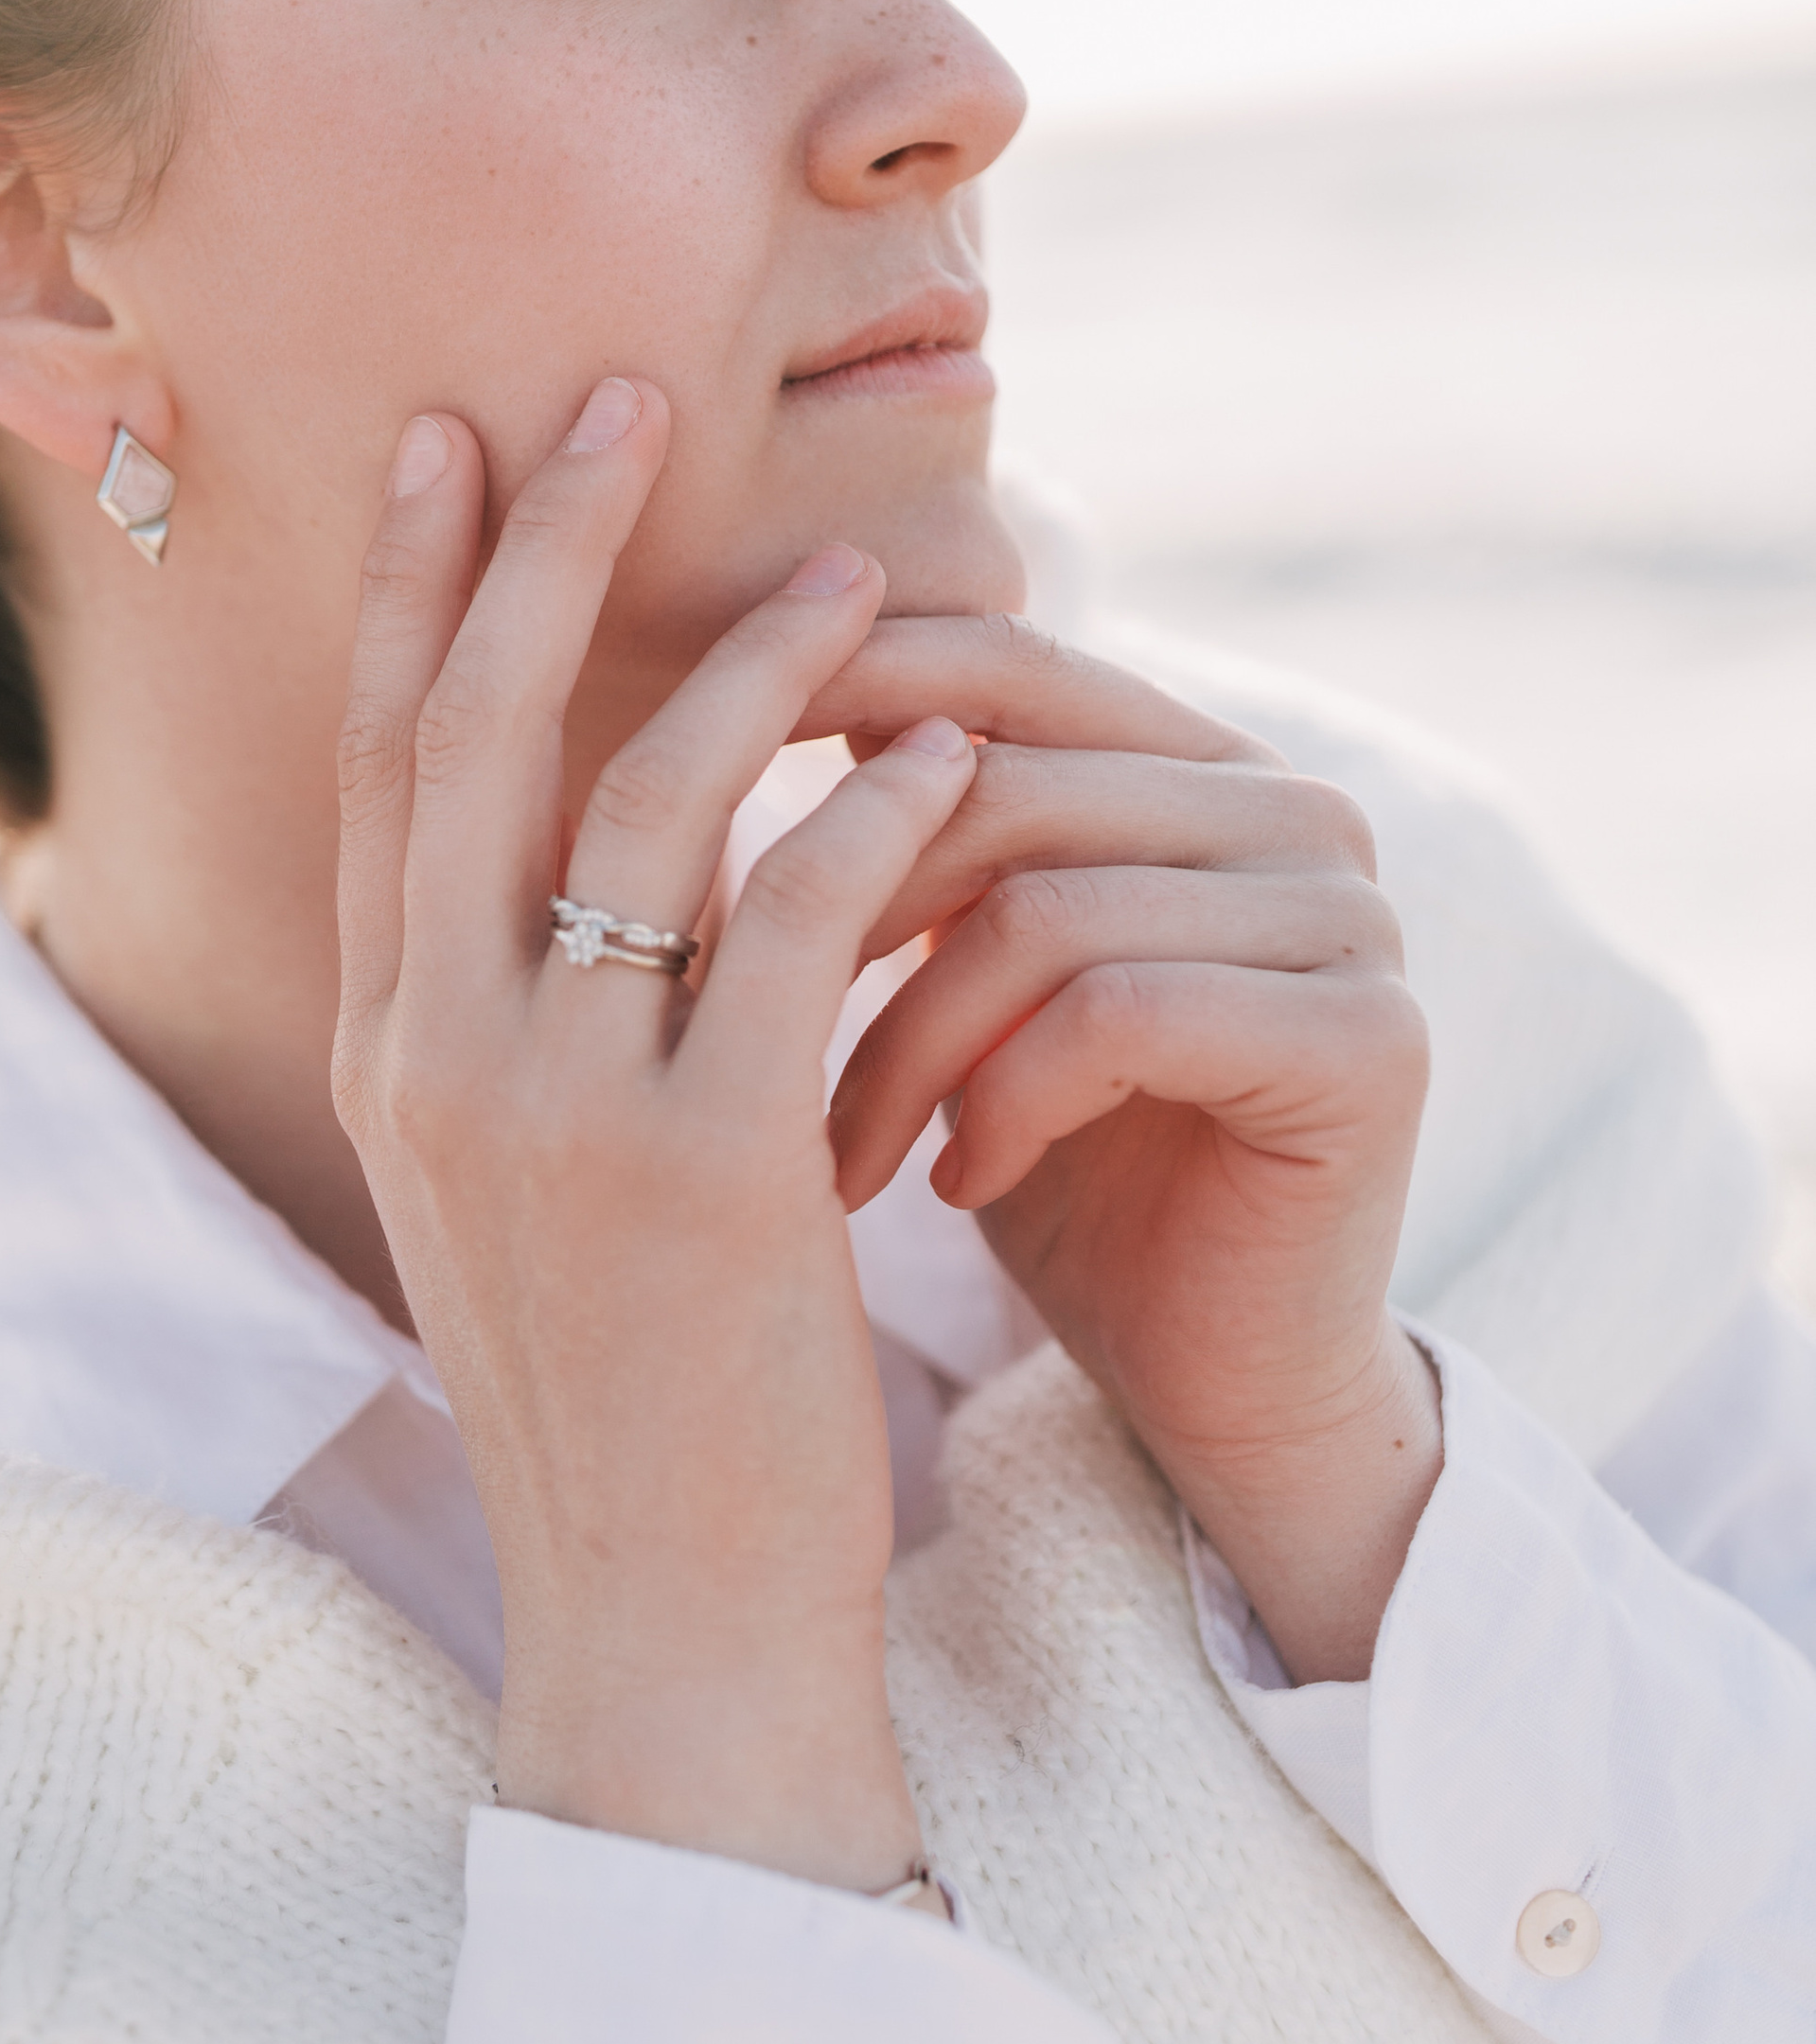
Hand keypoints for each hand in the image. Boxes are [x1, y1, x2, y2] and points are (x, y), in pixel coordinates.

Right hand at [333, 380, 977, 1885]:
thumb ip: (536, 1020)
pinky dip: (874, 818)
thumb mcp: (527, 1195)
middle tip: (612, 392)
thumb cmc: (626, 1405)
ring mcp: (556, 1116)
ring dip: (752, 665)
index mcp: (391, 1057)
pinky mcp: (704, 1176)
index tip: (447, 442)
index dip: (411, 591)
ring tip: (857, 576)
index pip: (383, 771)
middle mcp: (437, 1062)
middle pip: (471, 735)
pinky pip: (795, 931)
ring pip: (640, 806)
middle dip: (534, 545)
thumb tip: (602, 849)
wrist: (665, 1632)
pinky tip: (947, 752)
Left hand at [817, 616, 1439, 1683]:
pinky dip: (1005, 1100)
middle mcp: (1299, 811)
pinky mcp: (1368, 1037)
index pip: (999, 660)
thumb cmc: (1055, 1172)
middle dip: (839, 913)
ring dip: (904, 1041)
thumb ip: (910, 833)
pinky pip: (1118, 1012)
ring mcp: (1352, 916)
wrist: (1212, 1383)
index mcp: (1202, 762)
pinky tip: (959, 1182)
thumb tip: (739, 678)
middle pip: (1002, 783)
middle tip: (735, 1033)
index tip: (676, 768)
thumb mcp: (960, 977)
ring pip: (1042, 907)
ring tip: (839, 1151)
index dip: (834, 691)